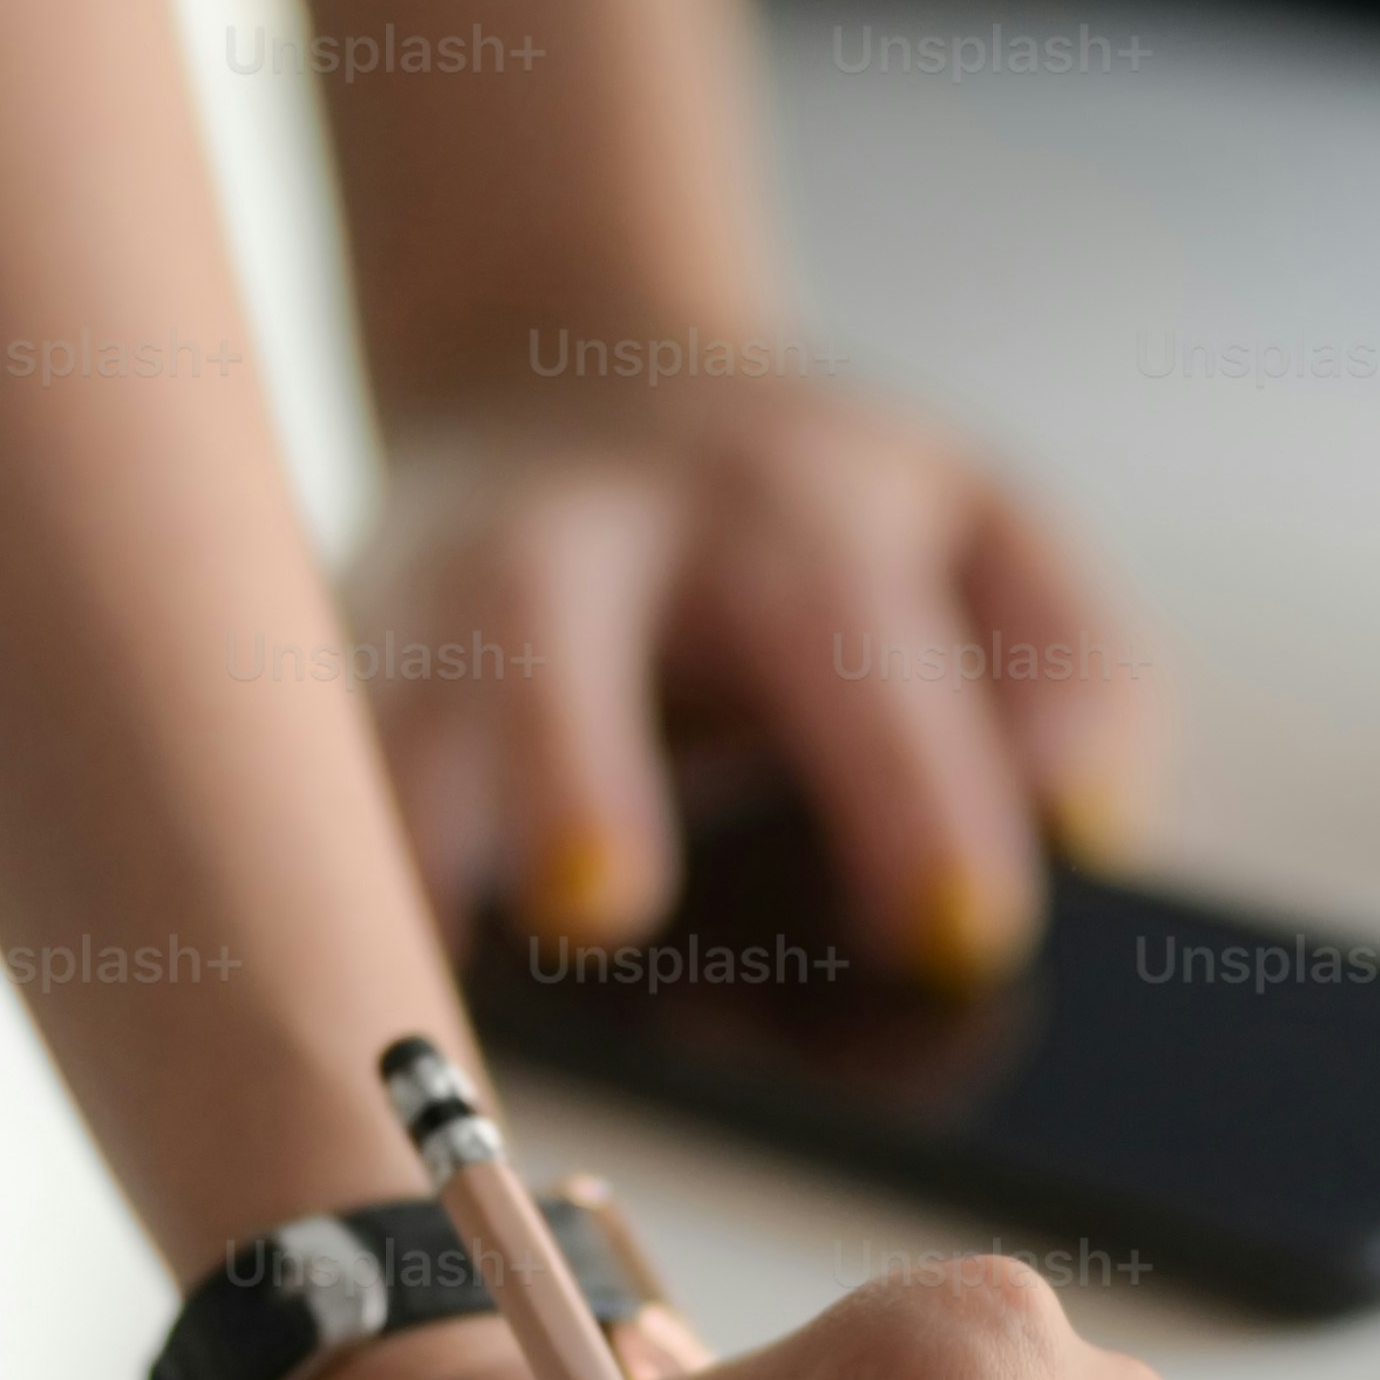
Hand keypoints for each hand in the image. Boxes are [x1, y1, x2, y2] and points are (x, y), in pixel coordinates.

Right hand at [346, 359, 1156, 987]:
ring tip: (421, 993)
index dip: (912, 787)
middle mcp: (585, 537)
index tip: (961, 931)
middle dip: (571, 763)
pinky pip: (299, 790)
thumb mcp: (980, 535)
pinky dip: (313, 888)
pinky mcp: (324, 671)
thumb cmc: (809, 524)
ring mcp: (424, 603)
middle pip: (554, 632)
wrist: (563, 374)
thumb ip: (1072, 669)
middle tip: (605, 905)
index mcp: (786, 510)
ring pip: (376, 711)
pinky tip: (341, 1004)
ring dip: (395, 844)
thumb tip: (1081, 824)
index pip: (856, 645)